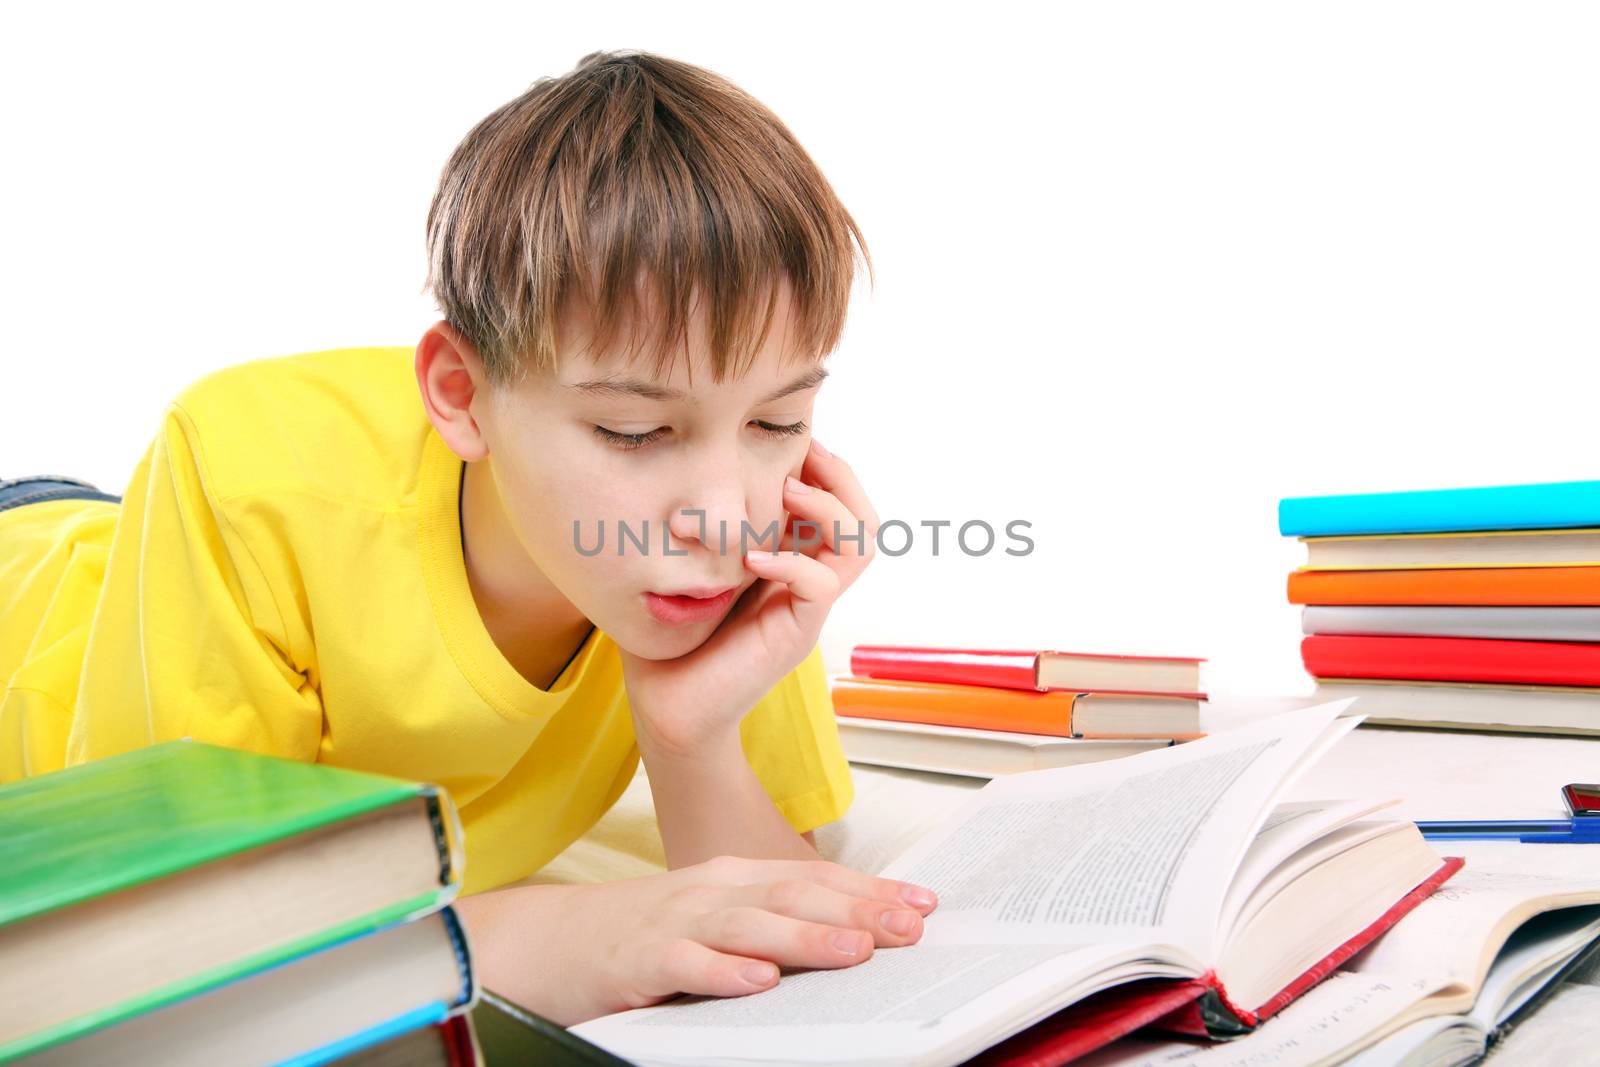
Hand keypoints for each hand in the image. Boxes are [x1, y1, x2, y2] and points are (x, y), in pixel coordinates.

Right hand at [456, 854, 936, 1025]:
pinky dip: (723, 971)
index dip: (869, 889)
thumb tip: (850, 937)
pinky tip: (757, 981)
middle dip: (857, 910)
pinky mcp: (639, 958)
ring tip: (854, 951)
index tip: (922, 903)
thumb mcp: (712, 919)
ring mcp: (675, 922)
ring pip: (749, 926)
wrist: (546, 942)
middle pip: (793, 896)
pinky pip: (685, 964)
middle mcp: (711, 891)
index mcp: (734, 879)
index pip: (813, 878)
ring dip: (805, 938)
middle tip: (908, 927)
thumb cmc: (640, 933)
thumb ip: (770, 923)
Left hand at [621, 438, 879, 756]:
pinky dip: (793, 561)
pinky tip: (752, 557)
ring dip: (827, 507)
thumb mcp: (689, 563)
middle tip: (802, 451)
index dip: (823, 466)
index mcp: (790, 561)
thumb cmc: (670, 635)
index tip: (788, 439)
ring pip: (860, 544)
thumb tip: (685, 465)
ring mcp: (806, 608)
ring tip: (785, 491)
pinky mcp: (796, 633)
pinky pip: (822, 584)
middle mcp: (808, 581)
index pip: (837, 503)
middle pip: (864, 519)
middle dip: (839, 475)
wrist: (666, 706)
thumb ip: (704, 525)